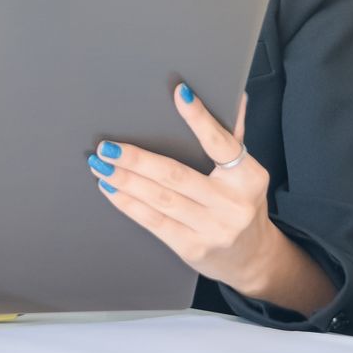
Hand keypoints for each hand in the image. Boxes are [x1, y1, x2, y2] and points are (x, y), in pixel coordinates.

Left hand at [90, 86, 284, 292]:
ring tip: (99, 164)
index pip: (222, 143)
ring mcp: (213, 229)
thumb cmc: (241, 203)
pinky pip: (153, 221)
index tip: (179, 94)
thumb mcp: (245, 173)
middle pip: (176, 175)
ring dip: (124, 180)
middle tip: (107, 146)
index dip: (200, 119)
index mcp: (248, 177)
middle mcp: (232, 204)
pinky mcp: (192, 248)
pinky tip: (109, 188)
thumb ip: (232, 137)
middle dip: (137, 159)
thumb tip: (235, 95)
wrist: (252, 258)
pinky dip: (127, 203)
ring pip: (160, 199)